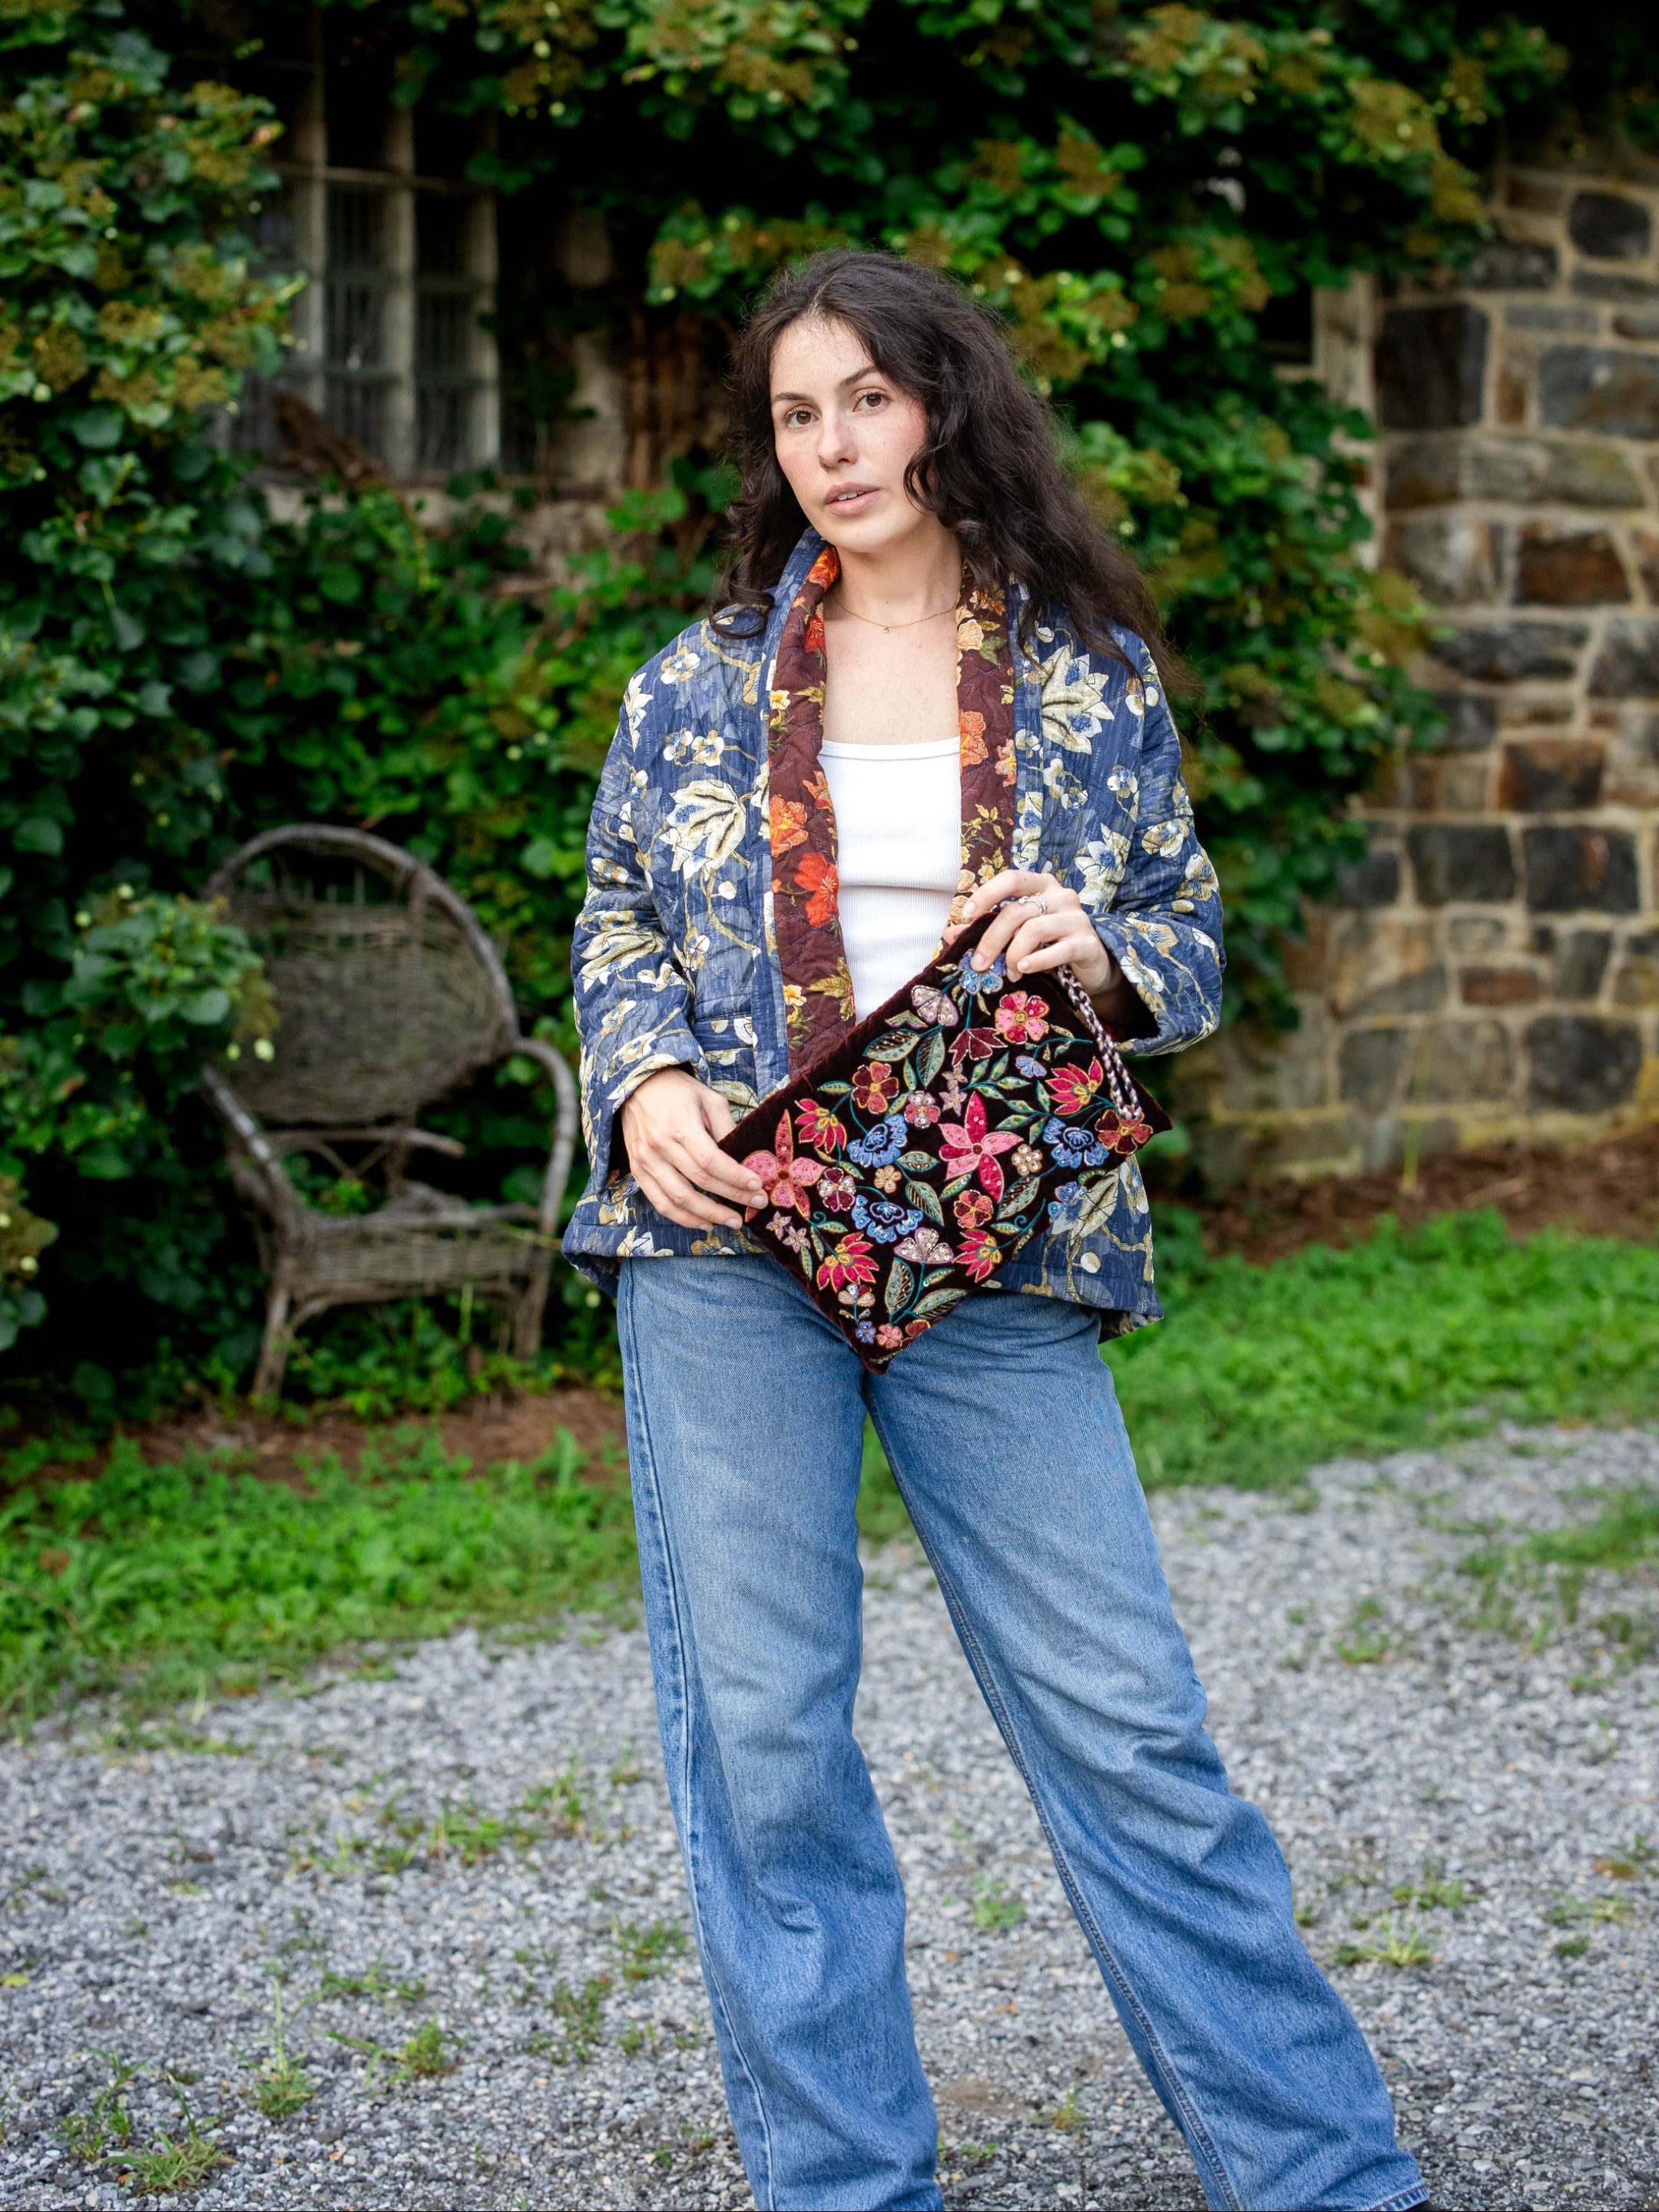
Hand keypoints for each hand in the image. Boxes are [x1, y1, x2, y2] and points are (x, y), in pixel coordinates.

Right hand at [619, 1068, 765, 1230]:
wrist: (636, 1086)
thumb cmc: (677, 1090)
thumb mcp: (708, 1098)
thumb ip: (725, 1126)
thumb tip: (743, 1155)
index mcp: (679, 1124)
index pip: (710, 1160)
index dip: (734, 1176)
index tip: (757, 1185)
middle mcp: (660, 1145)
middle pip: (699, 1180)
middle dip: (732, 1197)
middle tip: (756, 1205)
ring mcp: (646, 1161)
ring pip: (678, 1199)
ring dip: (708, 1215)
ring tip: (733, 1221)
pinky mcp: (638, 1171)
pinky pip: (659, 1202)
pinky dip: (682, 1218)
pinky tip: (703, 1222)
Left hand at [943, 869, 1151, 1033]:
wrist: (1091, 966)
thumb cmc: (1049, 944)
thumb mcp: (1017, 935)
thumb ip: (987, 931)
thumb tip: (950, 934)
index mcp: (1042, 885)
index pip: (1012, 878)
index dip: (987, 893)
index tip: (966, 914)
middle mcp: (1061, 895)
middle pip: (1017, 911)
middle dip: (992, 939)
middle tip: (980, 964)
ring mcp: (1077, 918)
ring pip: (1034, 929)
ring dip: (1014, 954)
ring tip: (1010, 972)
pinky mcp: (1088, 943)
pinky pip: (1059, 950)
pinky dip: (1038, 961)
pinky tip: (1026, 969)